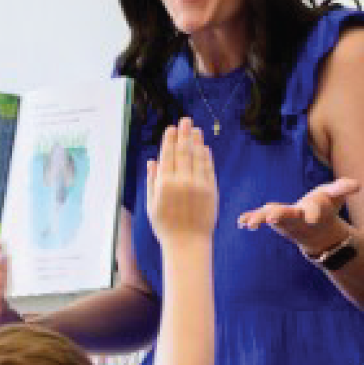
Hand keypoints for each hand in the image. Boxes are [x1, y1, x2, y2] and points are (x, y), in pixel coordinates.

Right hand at [147, 118, 216, 246]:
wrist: (187, 243)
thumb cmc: (166, 226)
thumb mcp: (152, 204)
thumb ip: (152, 181)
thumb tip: (153, 161)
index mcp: (164, 185)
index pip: (168, 156)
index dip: (170, 140)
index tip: (171, 128)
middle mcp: (181, 182)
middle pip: (183, 152)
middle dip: (184, 134)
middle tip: (185, 120)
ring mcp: (198, 185)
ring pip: (197, 157)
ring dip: (196, 141)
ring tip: (195, 129)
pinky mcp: (211, 190)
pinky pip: (208, 169)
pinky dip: (206, 157)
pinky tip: (204, 148)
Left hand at [237, 177, 358, 255]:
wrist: (316, 231)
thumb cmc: (326, 208)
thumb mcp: (336, 197)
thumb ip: (343, 189)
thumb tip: (357, 185)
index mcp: (315, 210)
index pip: (316, 209)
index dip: (314, 212)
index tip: (311, 217)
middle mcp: (298, 217)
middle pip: (289, 216)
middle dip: (280, 216)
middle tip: (270, 218)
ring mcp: (284, 220)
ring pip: (271, 218)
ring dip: (260, 219)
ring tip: (249, 224)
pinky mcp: (273, 219)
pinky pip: (259, 218)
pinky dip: (249, 219)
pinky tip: (240, 222)